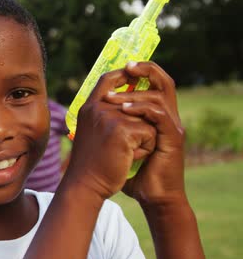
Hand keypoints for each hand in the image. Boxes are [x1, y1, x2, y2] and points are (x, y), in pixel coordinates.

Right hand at [65, 63, 158, 199]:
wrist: (85, 185)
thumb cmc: (90, 164)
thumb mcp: (92, 133)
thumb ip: (103, 116)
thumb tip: (124, 104)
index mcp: (89, 108)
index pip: (107, 80)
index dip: (123, 74)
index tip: (134, 74)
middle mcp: (97, 108)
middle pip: (134, 101)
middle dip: (137, 125)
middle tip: (119, 147)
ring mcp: (109, 117)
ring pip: (145, 119)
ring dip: (142, 139)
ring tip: (124, 153)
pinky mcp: (123, 130)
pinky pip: (149, 133)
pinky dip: (144, 149)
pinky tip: (128, 159)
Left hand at [104, 62, 186, 205]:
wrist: (152, 194)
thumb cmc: (133, 172)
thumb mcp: (117, 145)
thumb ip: (109, 128)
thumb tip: (86, 116)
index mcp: (156, 115)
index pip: (154, 82)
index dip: (141, 70)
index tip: (121, 65)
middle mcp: (167, 117)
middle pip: (164, 81)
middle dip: (145, 70)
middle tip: (126, 66)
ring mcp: (172, 126)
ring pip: (159, 96)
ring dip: (133, 94)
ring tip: (112, 99)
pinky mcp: (173, 138)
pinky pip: (159, 115)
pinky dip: (141, 109)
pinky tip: (123, 111)